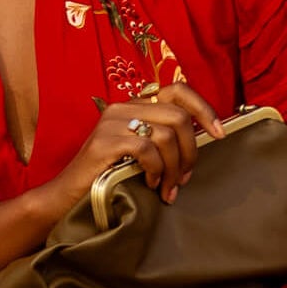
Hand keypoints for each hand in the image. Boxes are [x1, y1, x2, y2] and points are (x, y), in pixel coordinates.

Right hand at [0, 79, 226, 271]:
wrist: (66, 197)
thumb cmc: (107, 178)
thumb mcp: (139, 154)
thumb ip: (163, 141)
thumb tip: (201, 145)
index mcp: (134, 106)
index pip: (178, 90)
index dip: (204, 109)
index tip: (220, 133)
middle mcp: (123, 107)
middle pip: (178, 117)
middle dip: (190, 152)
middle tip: (185, 178)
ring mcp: (112, 122)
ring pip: (166, 135)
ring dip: (174, 168)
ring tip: (167, 189)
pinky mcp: (105, 141)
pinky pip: (147, 150)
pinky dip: (155, 170)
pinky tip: (149, 183)